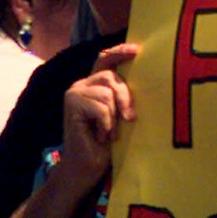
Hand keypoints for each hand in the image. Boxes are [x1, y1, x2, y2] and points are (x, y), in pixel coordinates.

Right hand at [60, 41, 139, 185]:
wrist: (87, 167)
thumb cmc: (108, 141)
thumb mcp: (120, 112)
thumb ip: (123, 93)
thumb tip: (144, 73)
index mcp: (94, 83)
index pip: (105, 58)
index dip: (120, 51)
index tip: (137, 50)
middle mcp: (82, 84)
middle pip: (111, 76)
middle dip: (125, 97)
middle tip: (129, 119)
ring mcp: (74, 94)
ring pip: (107, 93)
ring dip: (113, 116)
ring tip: (108, 131)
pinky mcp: (71, 106)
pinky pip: (102, 108)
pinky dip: (106, 124)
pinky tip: (99, 136)